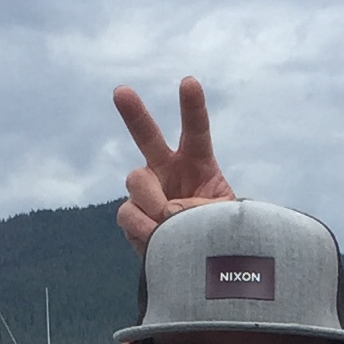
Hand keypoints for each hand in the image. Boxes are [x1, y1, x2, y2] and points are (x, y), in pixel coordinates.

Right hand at [113, 76, 235, 250]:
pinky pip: (128, 213)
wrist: (196, 261)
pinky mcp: (133, 215)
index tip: (189, 83)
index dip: (192, 107)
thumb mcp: (222, 220)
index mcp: (198, 163)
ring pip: (136, 180)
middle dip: (133, 113)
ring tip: (169, 222)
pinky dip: (142, 227)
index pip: (195, 130)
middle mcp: (167, 170)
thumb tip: (165, 213)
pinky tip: (156, 238)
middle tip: (121, 92)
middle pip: (147, 136)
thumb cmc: (217, 234)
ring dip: (153, 201)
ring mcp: (147, 191)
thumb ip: (199, 211)